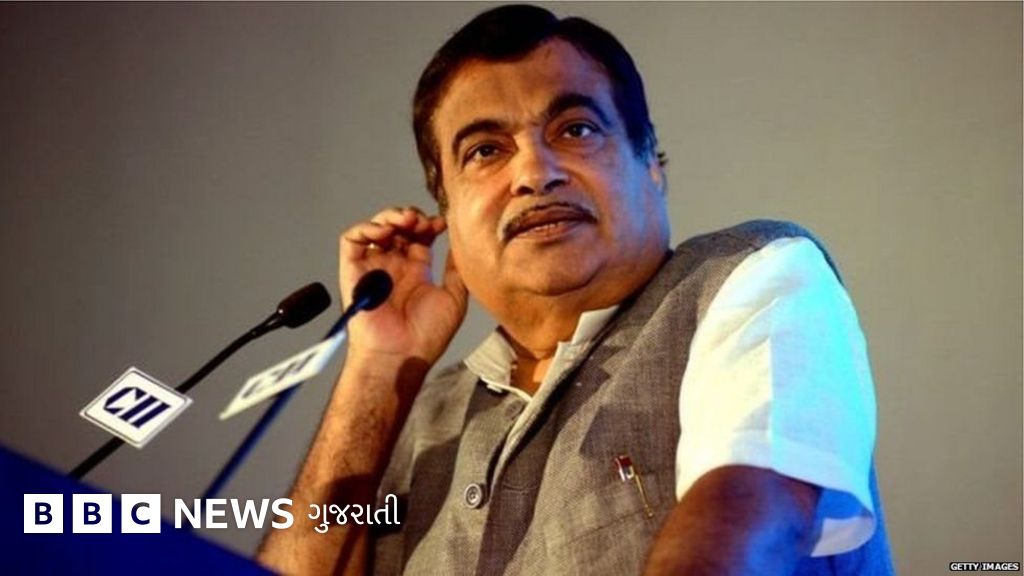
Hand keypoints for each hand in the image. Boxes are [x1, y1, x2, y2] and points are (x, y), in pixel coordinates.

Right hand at [339, 206, 467, 364]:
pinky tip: (384, 230)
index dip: (429, 223)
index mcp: (416, 271)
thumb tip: (463, 245)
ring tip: (407, 220)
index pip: (419, 236)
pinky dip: (365, 228)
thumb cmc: (426, 336)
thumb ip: (456, 270)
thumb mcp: (454, 298)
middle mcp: (394, 266)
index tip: (442, 223)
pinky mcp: (353, 271)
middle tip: (424, 222)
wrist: (401, 355)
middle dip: (412, 216)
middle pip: (399, 227)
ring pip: (376, 227)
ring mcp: (374, 267)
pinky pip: (351, 240)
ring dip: (391, 216)